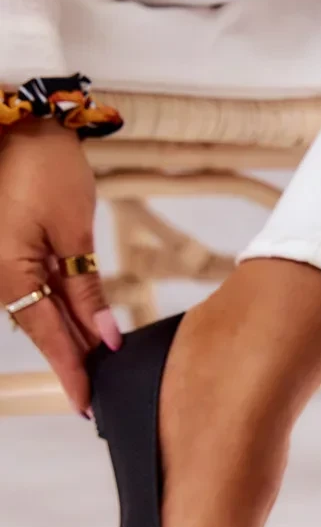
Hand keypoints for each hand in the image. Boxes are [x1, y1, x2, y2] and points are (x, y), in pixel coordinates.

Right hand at [0, 121, 120, 414]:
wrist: (22, 122)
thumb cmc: (44, 167)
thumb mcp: (74, 233)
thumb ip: (87, 291)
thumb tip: (105, 337)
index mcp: (9, 273)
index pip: (47, 337)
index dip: (71, 371)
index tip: (86, 403)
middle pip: (44, 328)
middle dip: (73, 358)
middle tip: (99, 389)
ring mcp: (2, 264)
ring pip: (41, 311)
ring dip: (69, 334)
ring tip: (99, 362)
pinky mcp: (10, 251)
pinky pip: (36, 289)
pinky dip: (61, 308)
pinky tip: (84, 325)